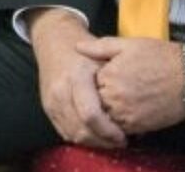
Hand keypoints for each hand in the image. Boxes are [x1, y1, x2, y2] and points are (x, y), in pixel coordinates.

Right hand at [29, 9, 126, 148]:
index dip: (108, 131)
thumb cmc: (84, 50)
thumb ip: (116, 80)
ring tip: (111, 142)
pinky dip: (82, 138)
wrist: (54, 41)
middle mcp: (60, 91)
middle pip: (81, 130)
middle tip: (121, 142)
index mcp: (76, 77)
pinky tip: (96, 136)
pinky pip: (65, 132)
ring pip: (73, 135)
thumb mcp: (103, 57)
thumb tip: (135, 107)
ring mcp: (51, 102)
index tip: (124, 136)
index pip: (90, 115)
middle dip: (103, 141)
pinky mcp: (48, 109)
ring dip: (94, 143)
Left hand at [83, 37, 184, 135]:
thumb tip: (77, 47)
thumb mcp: (130, 44)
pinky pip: (121, 128)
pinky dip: (123, 122)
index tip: (110, 75)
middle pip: (97, 102)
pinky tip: (135, 109)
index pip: (88, 84)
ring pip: (107, 117)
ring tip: (128, 98)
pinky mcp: (138, 126)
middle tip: (122, 88)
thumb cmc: (161, 56)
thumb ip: (101, 47)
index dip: (98, 80)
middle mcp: (114, 97)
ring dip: (112, 111)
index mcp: (109, 75)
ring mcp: (126, 114)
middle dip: (103, 97)